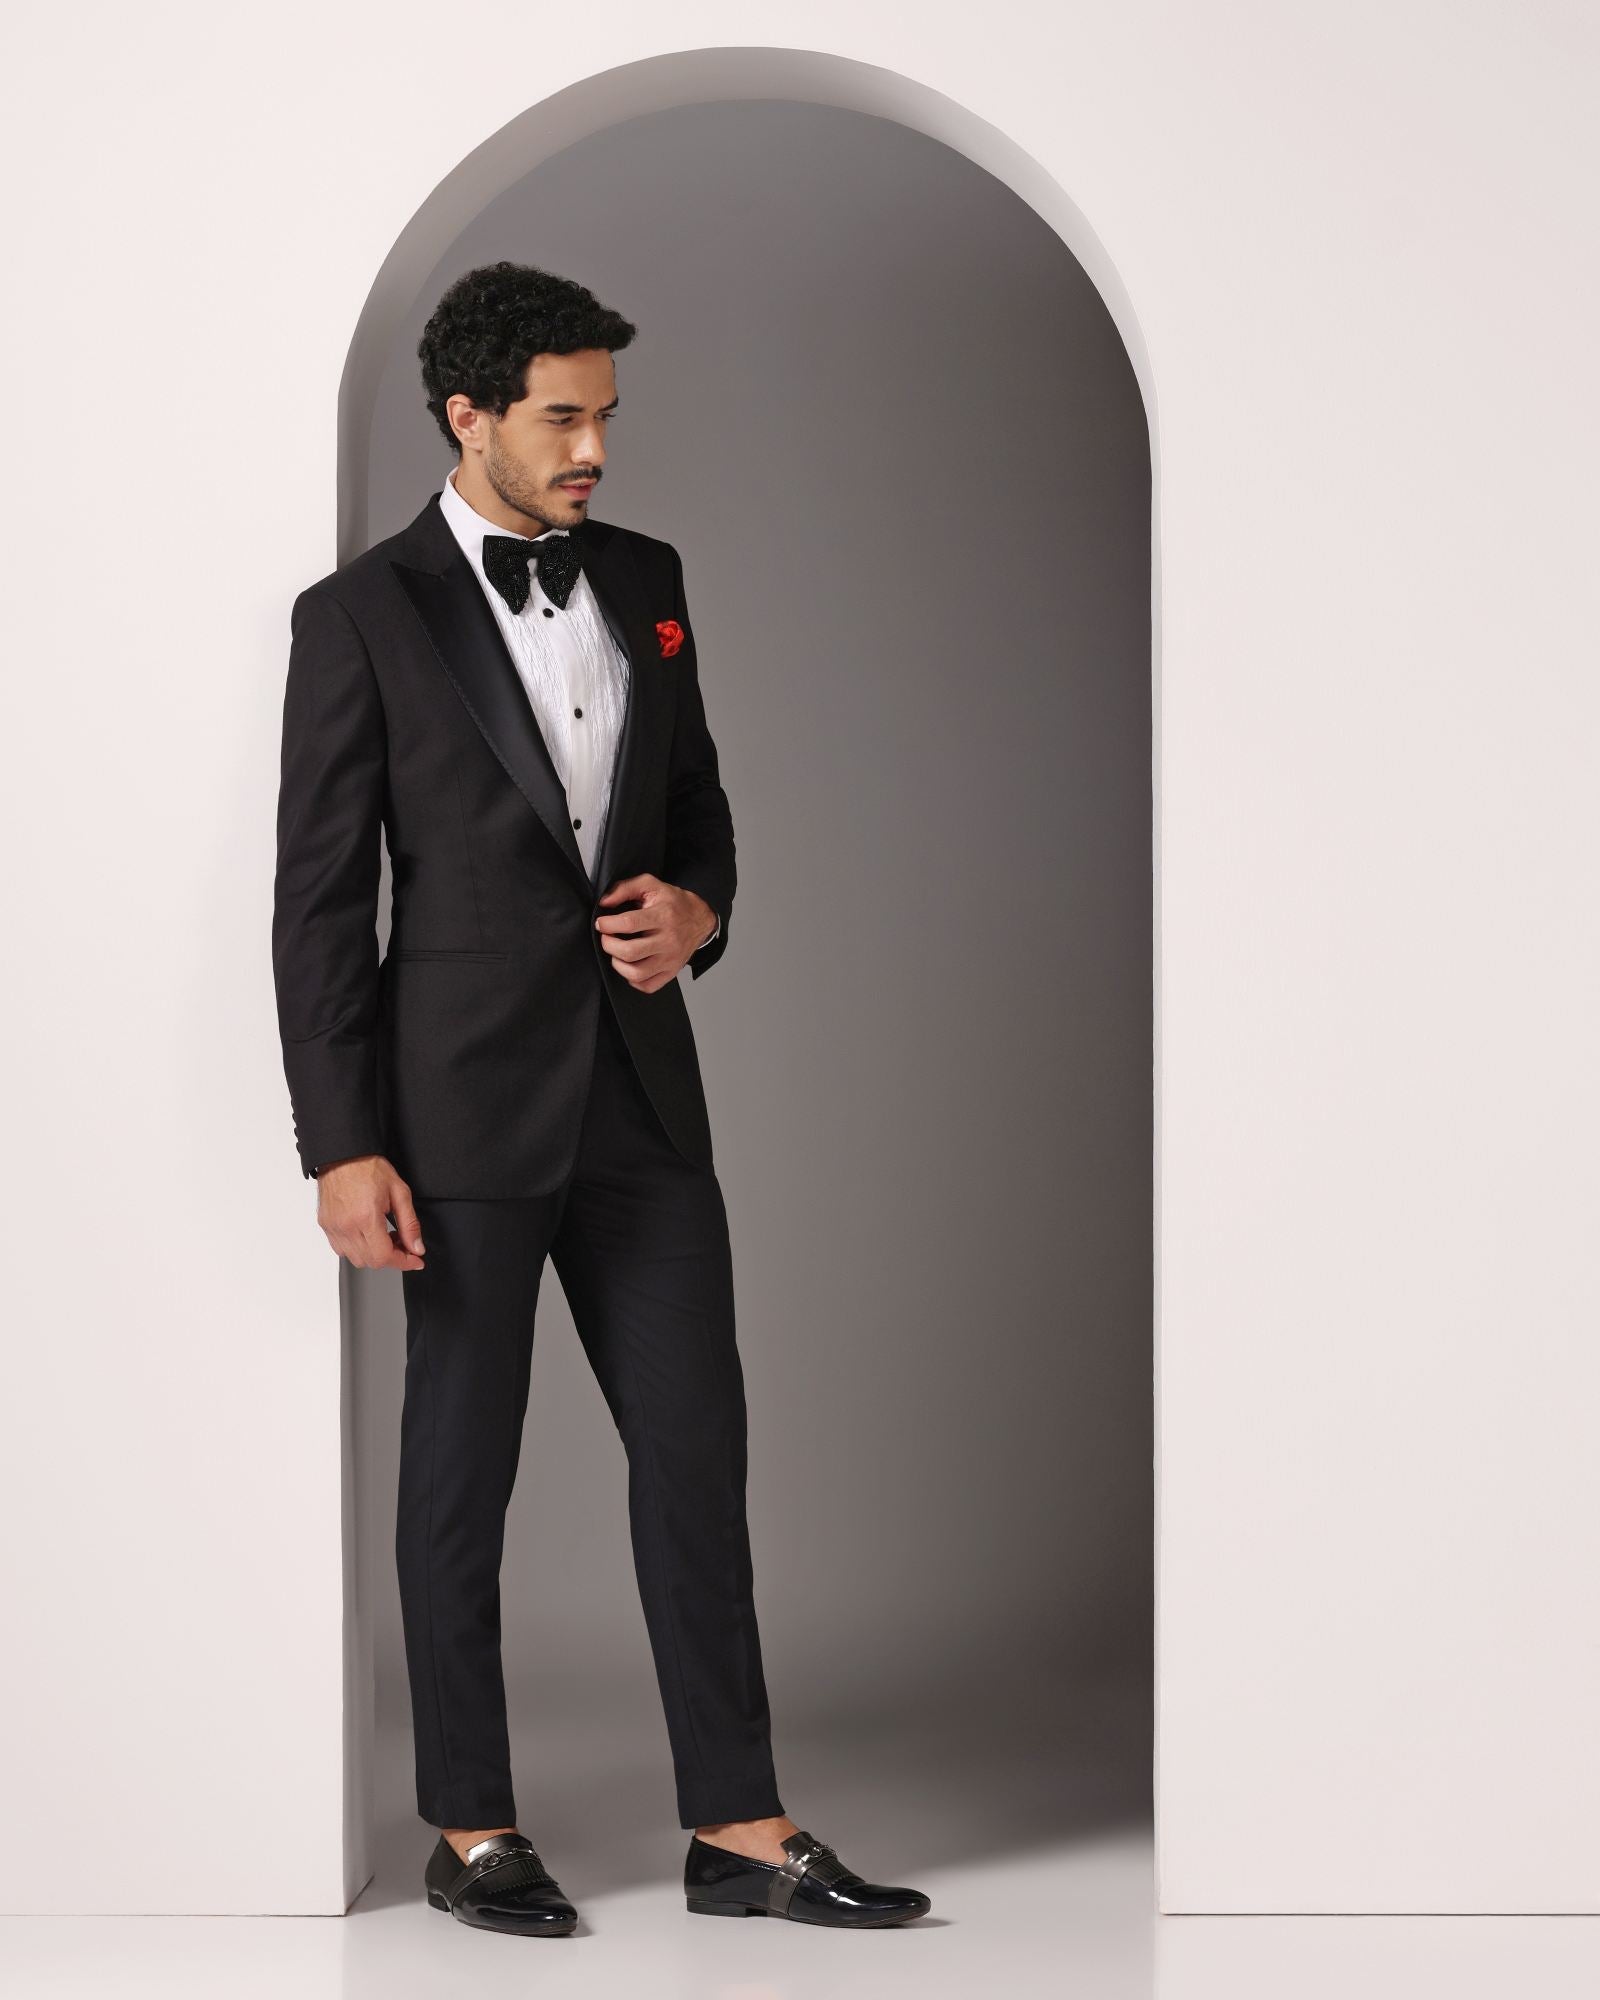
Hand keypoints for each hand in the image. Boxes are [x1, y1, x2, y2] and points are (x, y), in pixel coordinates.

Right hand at [314, 1155, 425, 1269]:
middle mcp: (346, 1226)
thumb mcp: (399, 1192)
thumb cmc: (368, 1168)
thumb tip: (416, 1247)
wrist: (343, 1155)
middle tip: (402, 1243)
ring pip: (356, 1259)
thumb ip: (410, 1224)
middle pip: (371, 1262)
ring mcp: (333, 1227)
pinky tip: (367, 1234)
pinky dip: (357, 1249)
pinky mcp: (326, 1226)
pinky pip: (341, 1250)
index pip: (384, 1257)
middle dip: (391, 1257)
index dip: (403, 1262)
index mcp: (365, 1217)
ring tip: (384, 1236)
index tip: (414, 1260)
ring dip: (374, 1255)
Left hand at [594, 873, 714, 993]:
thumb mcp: (650, 885)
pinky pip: (648, 986)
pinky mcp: (671, 972)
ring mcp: (670, 959)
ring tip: (617, 953)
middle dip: (609, 945)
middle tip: (607, 938)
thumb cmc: (673, 903)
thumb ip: (624, 888)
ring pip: (636, 973)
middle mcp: (668, 940)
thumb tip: (605, 902)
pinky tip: (630, 966)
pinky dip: (633, 980)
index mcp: (663, 916)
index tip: (602, 923)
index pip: (628, 924)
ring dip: (618, 964)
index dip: (608, 924)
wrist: (700, 919)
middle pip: (629, 952)